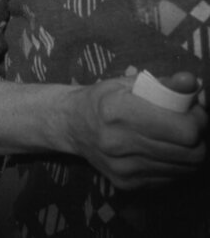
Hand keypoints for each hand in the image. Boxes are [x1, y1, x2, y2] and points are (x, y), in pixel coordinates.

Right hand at [66, 72, 206, 189]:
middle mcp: (118, 143)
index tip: (193, 110)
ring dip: (189, 152)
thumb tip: (193, 83)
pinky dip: (174, 164)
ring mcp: (122, 168)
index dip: (198, 119)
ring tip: (175, 136)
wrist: (70, 125)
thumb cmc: (103, 98)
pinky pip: (171, 178)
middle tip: (188, 124)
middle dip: (199, 137)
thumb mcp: (129, 83)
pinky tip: (161, 150)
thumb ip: (164, 84)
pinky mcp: (126, 184)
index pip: (184, 130)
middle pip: (191, 153)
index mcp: (118, 111)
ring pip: (186, 169)